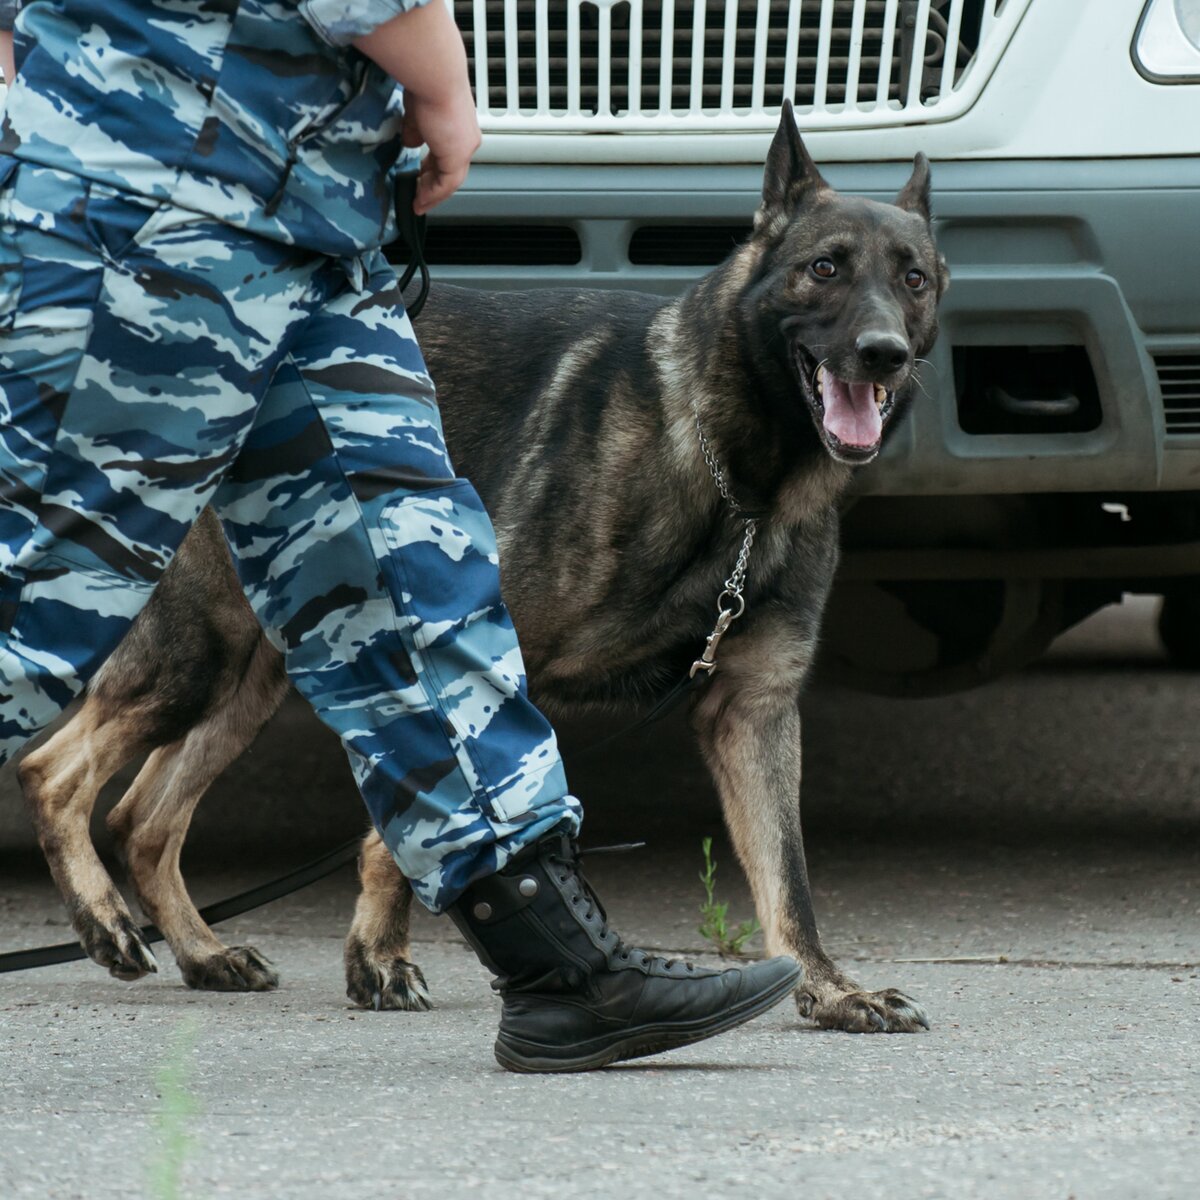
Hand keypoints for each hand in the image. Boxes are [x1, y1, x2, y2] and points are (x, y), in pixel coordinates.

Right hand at [353, 3, 481, 215]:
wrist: (435, 76)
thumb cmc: (426, 81)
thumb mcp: (417, 110)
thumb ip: (415, 129)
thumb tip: (410, 142)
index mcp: (458, 126)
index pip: (448, 154)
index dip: (433, 168)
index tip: (420, 176)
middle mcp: (466, 138)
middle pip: (451, 171)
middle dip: (433, 185)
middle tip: (419, 196)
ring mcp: (464, 148)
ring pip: (450, 181)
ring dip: (432, 194)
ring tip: (419, 204)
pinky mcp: (457, 156)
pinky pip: (445, 184)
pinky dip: (432, 194)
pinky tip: (420, 200)